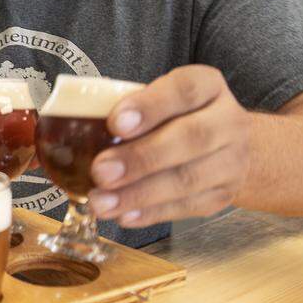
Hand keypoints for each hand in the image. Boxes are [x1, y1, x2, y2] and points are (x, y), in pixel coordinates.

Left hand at [88, 65, 249, 227]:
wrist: (233, 146)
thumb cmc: (179, 117)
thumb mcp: (162, 98)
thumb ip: (129, 108)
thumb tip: (69, 129)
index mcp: (207, 86)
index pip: (184, 90)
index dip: (150, 106)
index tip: (115, 123)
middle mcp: (227, 121)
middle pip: (189, 139)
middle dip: (140, 158)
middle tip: (100, 171)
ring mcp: (231, 161)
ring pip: (187, 179)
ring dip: (139, 194)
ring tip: (101, 202)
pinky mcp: (223, 194)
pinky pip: (187, 207)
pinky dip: (151, 213)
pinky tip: (123, 215)